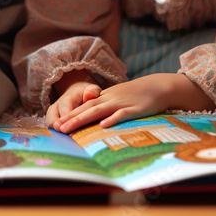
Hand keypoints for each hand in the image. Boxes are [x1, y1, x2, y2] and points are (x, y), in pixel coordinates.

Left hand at [52, 74, 213, 133]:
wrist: (159, 86)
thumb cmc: (138, 94)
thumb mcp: (119, 98)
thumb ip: (107, 107)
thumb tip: (95, 119)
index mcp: (106, 97)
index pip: (84, 105)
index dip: (70, 114)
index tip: (57, 124)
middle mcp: (110, 99)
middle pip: (86, 108)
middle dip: (70, 118)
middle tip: (56, 128)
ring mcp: (121, 103)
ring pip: (98, 111)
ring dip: (82, 119)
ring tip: (68, 129)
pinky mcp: (135, 109)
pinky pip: (122, 114)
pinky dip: (112, 119)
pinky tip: (103, 125)